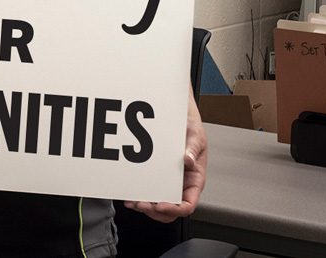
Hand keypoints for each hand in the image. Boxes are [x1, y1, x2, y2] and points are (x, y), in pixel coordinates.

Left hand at [123, 87, 207, 222]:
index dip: (175, 209)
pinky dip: (140, 194)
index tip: (161, 205)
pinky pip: (149, 190)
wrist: (180, 115)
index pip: (188, 204)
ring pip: (159, 203)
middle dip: (155, 211)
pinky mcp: (157, 175)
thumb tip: (188, 160)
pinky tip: (130, 192)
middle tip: (141, 204)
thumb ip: (193, 149)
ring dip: (145, 205)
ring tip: (132, 201)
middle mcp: (182, 184)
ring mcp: (170, 181)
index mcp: (194, 180)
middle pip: (171, 209)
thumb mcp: (196, 136)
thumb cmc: (191, 127)